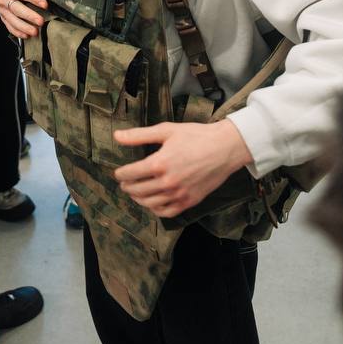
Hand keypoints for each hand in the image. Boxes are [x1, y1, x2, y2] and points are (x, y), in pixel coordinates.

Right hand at [0, 0, 46, 38]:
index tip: (44, 4)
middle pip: (16, 8)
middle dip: (29, 16)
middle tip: (41, 21)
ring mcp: (2, 8)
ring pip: (12, 20)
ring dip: (23, 27)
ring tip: (36, 32)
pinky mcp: (2, 16)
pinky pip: (8, 26)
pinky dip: (17, 32)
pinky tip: (27, 36)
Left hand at [112, 120, 253, 217]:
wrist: (225, 148)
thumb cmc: (197, 136)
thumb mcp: (166, 130)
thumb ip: (139, 135)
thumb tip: (117, 136)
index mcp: (159, 163)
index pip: (130, 174)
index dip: (121, 174)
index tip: (119, 173)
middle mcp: (167, 182)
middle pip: (137, 190)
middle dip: (127, 186)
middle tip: (125, 183)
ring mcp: (179, 194)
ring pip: (149, 203)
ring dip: (138, 199)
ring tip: (135, 193)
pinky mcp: (190, 201)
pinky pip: (166, 212)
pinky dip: (155, 209)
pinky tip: (152, 202)